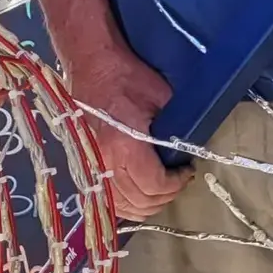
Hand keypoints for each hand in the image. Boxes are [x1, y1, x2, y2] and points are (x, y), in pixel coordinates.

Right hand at [67, 43, 184, 220]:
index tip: (187, 170)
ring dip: (147, 203)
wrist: (91, 66)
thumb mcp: (161, 97)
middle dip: (166, 195)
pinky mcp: (84, 165)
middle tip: (178, 180)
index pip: (154, 185)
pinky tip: (138, 193)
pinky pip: (106, 199)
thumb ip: (174, 128)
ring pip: (123, 206)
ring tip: (161, 187)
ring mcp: (91, 166)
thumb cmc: (126, 77)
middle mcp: (104, 162)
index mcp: (124, 145)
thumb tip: (188, 148)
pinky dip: (126, 204)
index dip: (176, 184)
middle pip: (140, 201)